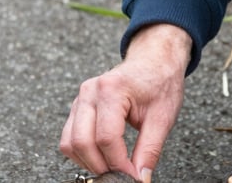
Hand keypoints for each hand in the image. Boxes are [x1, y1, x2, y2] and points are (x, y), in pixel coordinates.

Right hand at [60, 24, 191, 180]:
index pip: (106, 138)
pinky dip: (82, 152)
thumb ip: (150, 149)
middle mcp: (90, 92)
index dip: (119, 164)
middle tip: (121, 176)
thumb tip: (140, 178)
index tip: (133, 177)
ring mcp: (81, 98)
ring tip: (112, 168)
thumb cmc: (160, 82)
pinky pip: (69, 136)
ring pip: (69, 142)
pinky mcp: (78, 106)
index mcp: (111, 89)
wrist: (154, 61)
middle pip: (82, 142)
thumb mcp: (162, 117)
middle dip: (101, 166)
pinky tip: (102, 157)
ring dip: (88, 162)